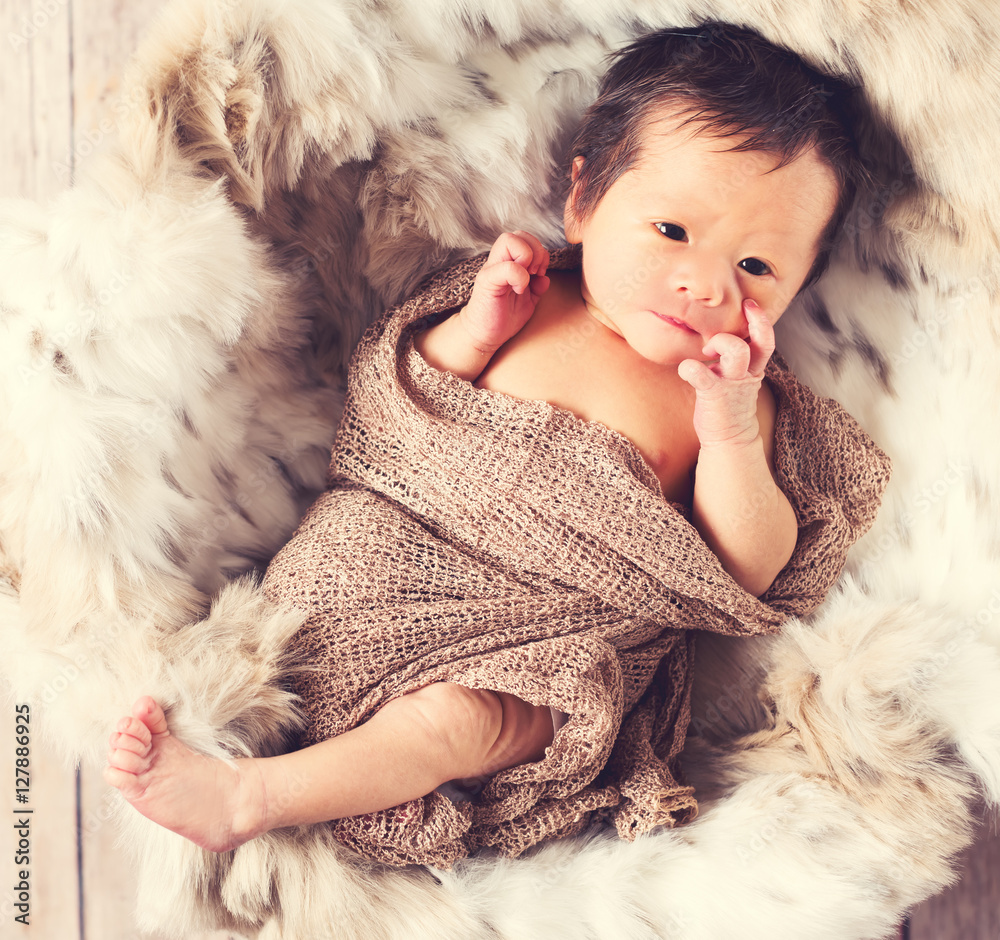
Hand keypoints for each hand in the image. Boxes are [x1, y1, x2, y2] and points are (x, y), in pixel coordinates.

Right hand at [457, 231, 549, 352]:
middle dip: (535, 251)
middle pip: (518, 234)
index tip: (539, 273)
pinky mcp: (487, 281)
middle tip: (535, 273)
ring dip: (527, 257)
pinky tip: (519, 290)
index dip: (539, 252)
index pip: (525, 238)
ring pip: (509, 240)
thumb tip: (545, 278)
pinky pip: (507, 267)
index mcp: (508, 263)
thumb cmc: (504, 317)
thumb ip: (537, 287)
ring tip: (526, 279)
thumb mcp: (528, 301)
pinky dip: (520, 277)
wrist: (484, 335)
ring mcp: (491, 269)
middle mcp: (498, 261)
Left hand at [677, 299, 774, 447]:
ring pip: (737, 352)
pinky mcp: (714, 395)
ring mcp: (731, 384)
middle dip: (737, 331)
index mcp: (753, 369)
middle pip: (754, 343)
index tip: (749, 304)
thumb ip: (730, 359)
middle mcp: (746, 374)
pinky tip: (685, 368)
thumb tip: (713, 337)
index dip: (761, 321)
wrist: (729, 439)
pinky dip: (690, 368)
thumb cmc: (727, 404)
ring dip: (719, 342)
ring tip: (705, 352)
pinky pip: (702, 376)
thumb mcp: (735, 377)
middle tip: (719, 332)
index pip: (765, 340)